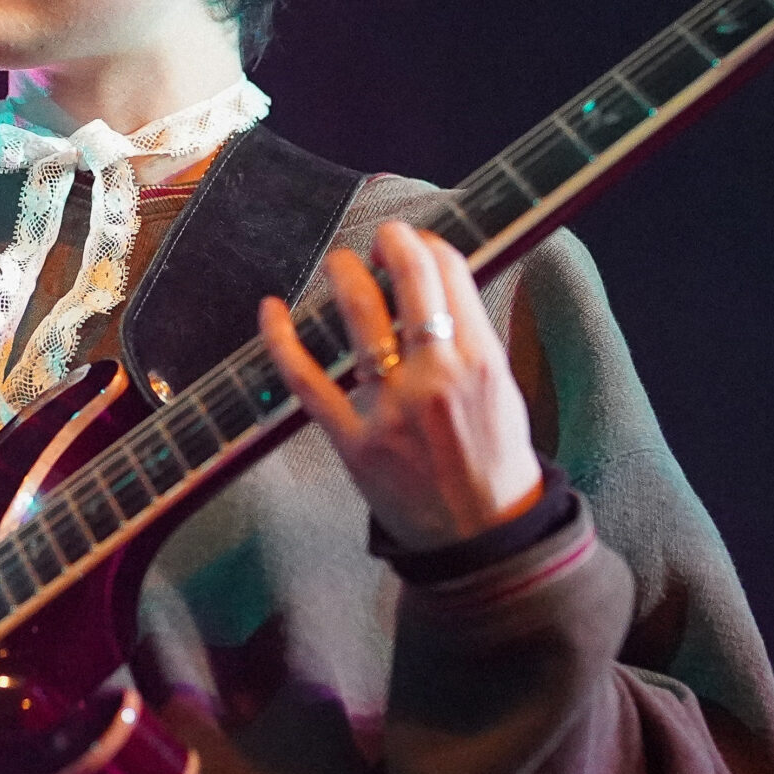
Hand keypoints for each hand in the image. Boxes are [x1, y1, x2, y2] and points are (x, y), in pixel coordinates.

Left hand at [259, 221, 542, 552]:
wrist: (479, 534)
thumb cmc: (493, 457)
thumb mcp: (502, 389)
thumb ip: (471, 338)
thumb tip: (437, 284)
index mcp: (480, 361)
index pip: (450, 275)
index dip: (427, 246)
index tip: (414, 243)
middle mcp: (436, 379)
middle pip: (409, 283)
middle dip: (391, 245)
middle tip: (380, 239)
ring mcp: (390, 409)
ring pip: (359, 318)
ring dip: (344, 276)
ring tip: (341, 263)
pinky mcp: (351, 439)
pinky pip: (305, 379)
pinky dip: (281, 340)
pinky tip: (271, 308)